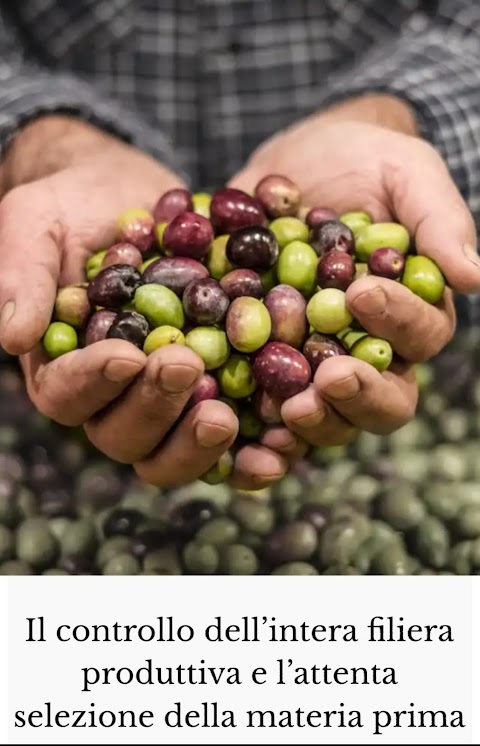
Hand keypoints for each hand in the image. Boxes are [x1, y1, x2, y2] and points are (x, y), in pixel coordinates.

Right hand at [0, 117, 294, 488]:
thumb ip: (21, 273)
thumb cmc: (79, 208)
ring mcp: (166, 406)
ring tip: (228, 415)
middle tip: (186, 367)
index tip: (127, 354)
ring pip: (172, 452)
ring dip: (198, 443)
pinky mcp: (216, 397)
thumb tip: (12, 334)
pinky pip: (231, 442)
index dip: (93, 381)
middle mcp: (113, 399)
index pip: (66, 392)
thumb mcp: (38, 222)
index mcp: (65, 367)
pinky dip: (251, 455)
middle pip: (122, 435)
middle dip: (153, 407)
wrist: (139, 200)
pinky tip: (279, 449)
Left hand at [231, 95, 479, 446]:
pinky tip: (234, 428)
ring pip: (327, 419)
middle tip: (328, 380)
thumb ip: (438, 219)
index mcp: (410, 315)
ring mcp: (313, 367)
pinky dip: (253, 432)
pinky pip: (263, 413)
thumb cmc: (361, 163)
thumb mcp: (404, 172)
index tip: (362, 294)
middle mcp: (368, 353)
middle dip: (358, 396)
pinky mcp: (262, 368)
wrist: (290, 167)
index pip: (420, 336)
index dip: (397, 322)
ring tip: (286, 408)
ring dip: (311, 424)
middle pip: (382, 401)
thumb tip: (473, 277)